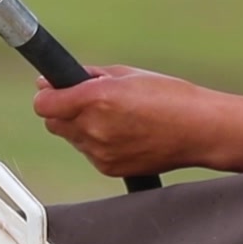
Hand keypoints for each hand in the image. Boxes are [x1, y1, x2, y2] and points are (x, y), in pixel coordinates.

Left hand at [32, 66, 242, 176]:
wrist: (199, 130)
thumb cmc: (170, 96)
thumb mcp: (127, 74)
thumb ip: (89, 76)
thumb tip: (58, 80)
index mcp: (97, 99)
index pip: (44, 103)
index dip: (47, 93)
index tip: (52, 87)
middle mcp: (94, 128)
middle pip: (53, 122)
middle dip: (62, 109)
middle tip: (85, 99)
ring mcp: (100, 153)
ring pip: (70, 137)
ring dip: (79, 125)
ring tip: (113, 115)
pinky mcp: (108, 169)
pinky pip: (88, 152)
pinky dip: (95, 142)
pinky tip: (122, 132)